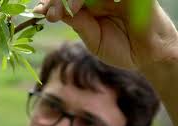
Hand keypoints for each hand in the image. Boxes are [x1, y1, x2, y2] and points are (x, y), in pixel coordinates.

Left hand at [34, 0, 177, 68]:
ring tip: (68, 11)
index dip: (52, 2)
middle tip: (50, 13)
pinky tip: (81, 6)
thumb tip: (52, 12)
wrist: (148, 57)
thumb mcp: (93, 39)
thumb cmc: (121, 49)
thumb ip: (78, 23)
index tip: (39, 12)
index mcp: (89, 7)